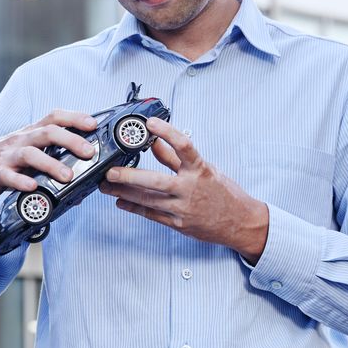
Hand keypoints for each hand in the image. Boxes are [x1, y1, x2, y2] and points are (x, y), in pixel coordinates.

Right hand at [0, 110, 98, 207]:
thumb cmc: (7, 160)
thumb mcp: (30, 154)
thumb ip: (54, 162)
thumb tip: (85, 181)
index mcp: (32, 133)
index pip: (54, 117)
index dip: (74, 118)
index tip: (93, 124)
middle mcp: (22, 140)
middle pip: (47, 133)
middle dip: (71, 140)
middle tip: (89, 152)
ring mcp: (8, 156)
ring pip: (31, 154)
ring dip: (51, 164)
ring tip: (68, 176)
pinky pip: (9, 176)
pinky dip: (21, 181)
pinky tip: (33, 187)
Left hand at [99, 117, 269, 262]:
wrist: (240, 223)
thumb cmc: (224, 194)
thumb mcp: (206, 169)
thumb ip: (177, 158)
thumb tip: (156, 143)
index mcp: (200, 170)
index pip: (183, 146)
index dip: (166, 133)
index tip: (150, 124)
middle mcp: (190, 189)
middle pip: (156, 182)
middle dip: (130, 177)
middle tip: (111, 171)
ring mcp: (183, 208)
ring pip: (148, 200)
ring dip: (125, 192)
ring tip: (107, 185)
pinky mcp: (179, 223)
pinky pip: (152, 215)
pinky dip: (134, 207)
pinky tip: (121, 201)